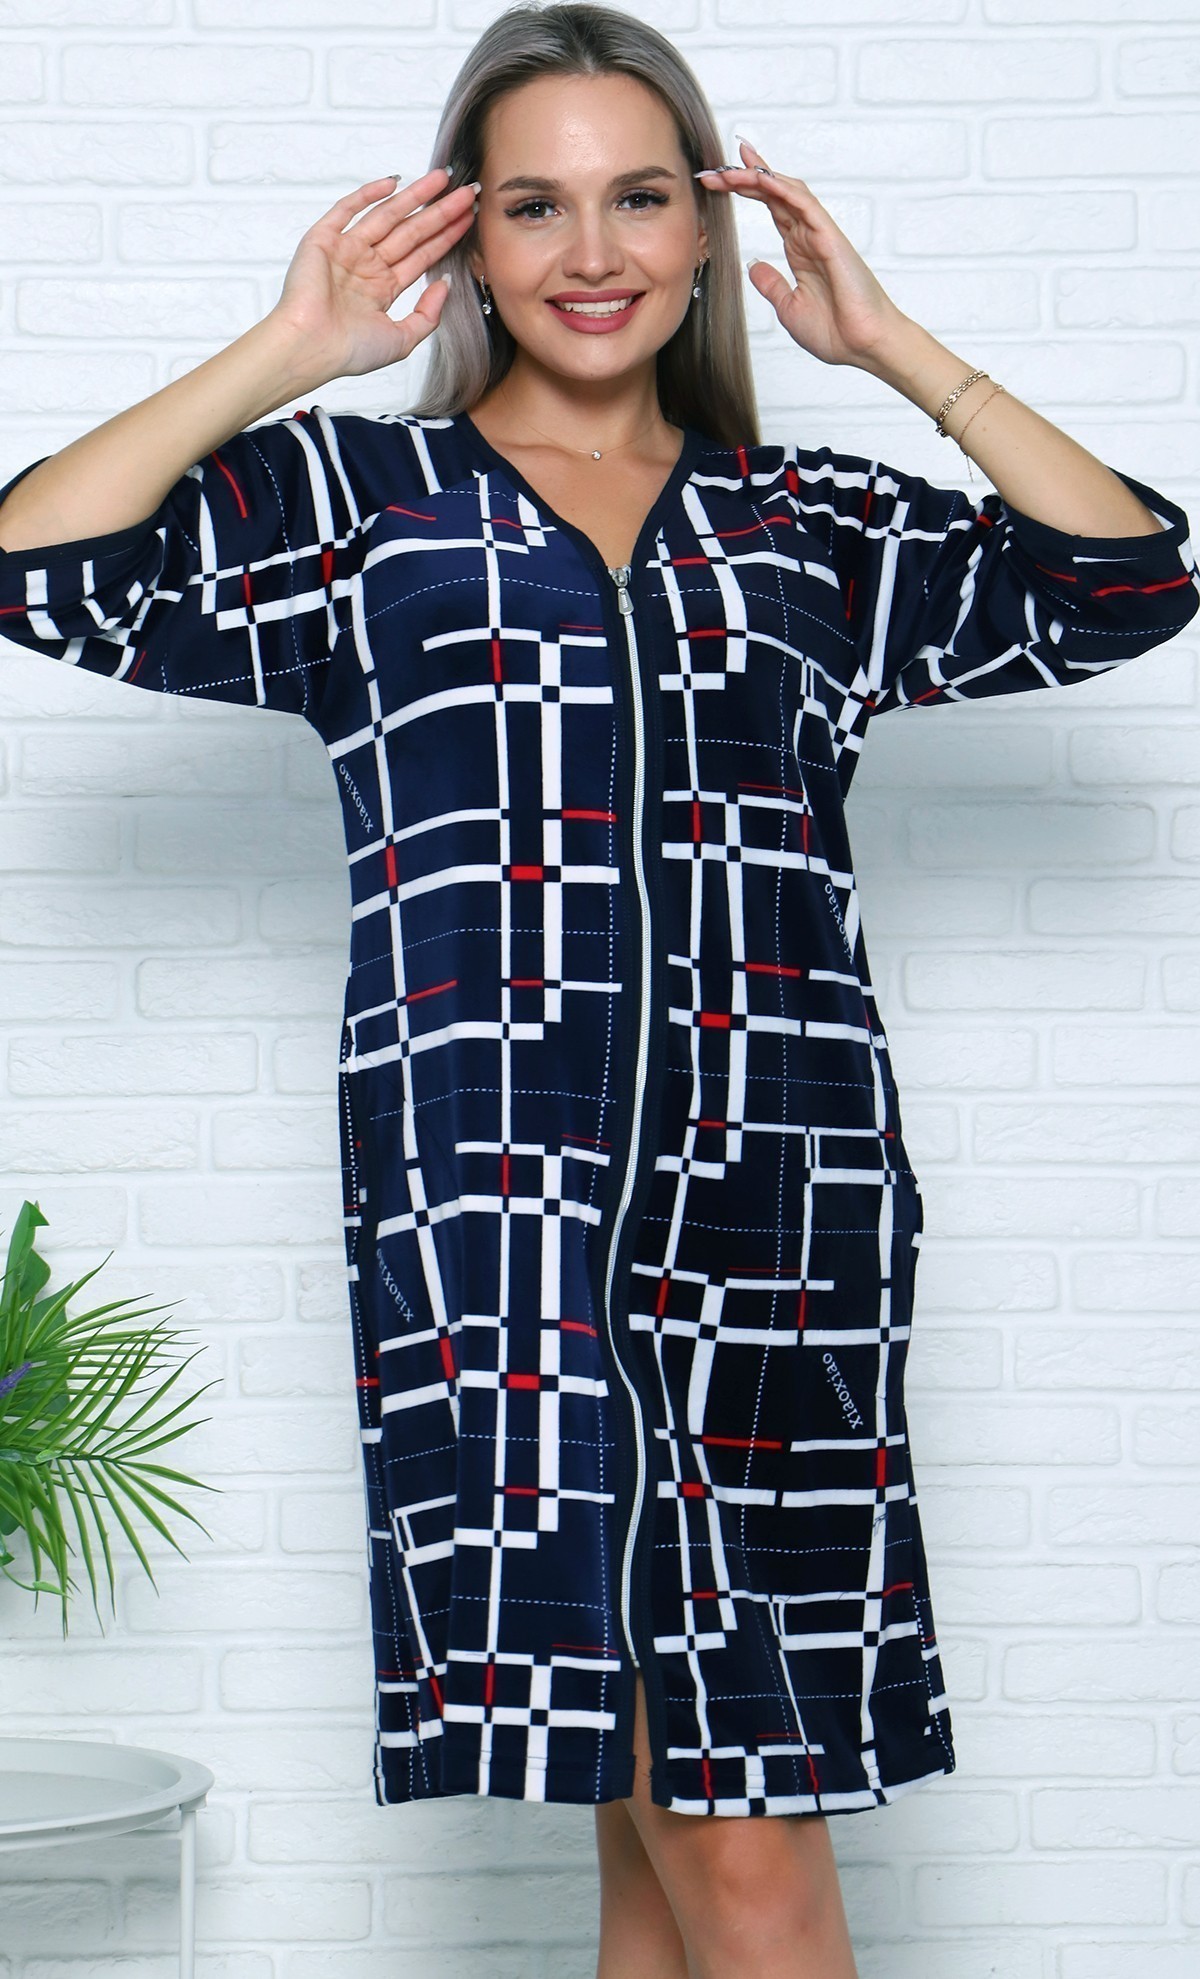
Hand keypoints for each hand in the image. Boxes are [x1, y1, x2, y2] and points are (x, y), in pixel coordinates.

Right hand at [265, 168, 477, 380]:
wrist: (311, 348)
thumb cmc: (349, 351)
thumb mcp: (402, 340)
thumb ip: (427, 315)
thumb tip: (446, 284)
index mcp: (382, 288)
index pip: (422, 255)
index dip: (446, 236)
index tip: (469, 218)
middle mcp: (367, 266)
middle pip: (411, 232)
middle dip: (440, 212)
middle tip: (466, 192)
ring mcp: (346, 250)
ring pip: (387, 216)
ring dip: (415, 196)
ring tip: (442, 177)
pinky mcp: (323, 239)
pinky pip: (347, 209)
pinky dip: (368, 194)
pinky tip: (394, 182)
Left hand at [697, 138, 907, 371]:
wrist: (862, 345)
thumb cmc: (834, 332)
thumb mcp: (788, 308)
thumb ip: (771, 284)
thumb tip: (752, 266)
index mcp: (799, 250)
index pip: (771, 208)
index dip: (746, 191)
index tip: (717, 182)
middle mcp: (809, 236)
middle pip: (775, 193)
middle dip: (743, 178)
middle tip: (713, 169)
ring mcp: (820, 234)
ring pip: (787, 192)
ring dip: (758, 177)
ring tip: (730, 167)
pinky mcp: (830, 237)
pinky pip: (805, 204)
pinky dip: (782, 188)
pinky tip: (761, 177)